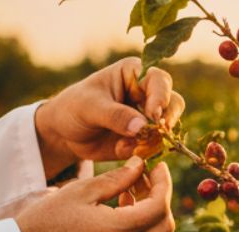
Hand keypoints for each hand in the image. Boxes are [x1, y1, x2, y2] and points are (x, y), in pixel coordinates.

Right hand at [15, 157, 175, 231]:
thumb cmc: (45, 219)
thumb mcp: (79, 191)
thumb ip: (115, 179)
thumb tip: (140, 166)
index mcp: (117, 230)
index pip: (159, 206)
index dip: (164, 183)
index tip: (158, 166)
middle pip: (164, 226)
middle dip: (162, 200)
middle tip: (145, 179)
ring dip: (151, 218)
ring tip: (129, 195)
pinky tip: (119, 215)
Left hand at [34, 58, 185, 178]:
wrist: (65, 133)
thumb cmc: (74, 108)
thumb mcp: (90, 108)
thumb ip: (115, 115)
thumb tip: (141, 127)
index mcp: (135, 73)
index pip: (160, 81)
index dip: (160, 98)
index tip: (152, 116)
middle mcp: (147, 93)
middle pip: (173, 104)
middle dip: (165, 121)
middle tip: (153, 133)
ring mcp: (148, 117)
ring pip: (169, 128)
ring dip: (153, 139)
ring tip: (126, 145)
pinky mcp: (146, 137)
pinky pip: (156, 145)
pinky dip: (144, 151)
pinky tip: (122, 150)